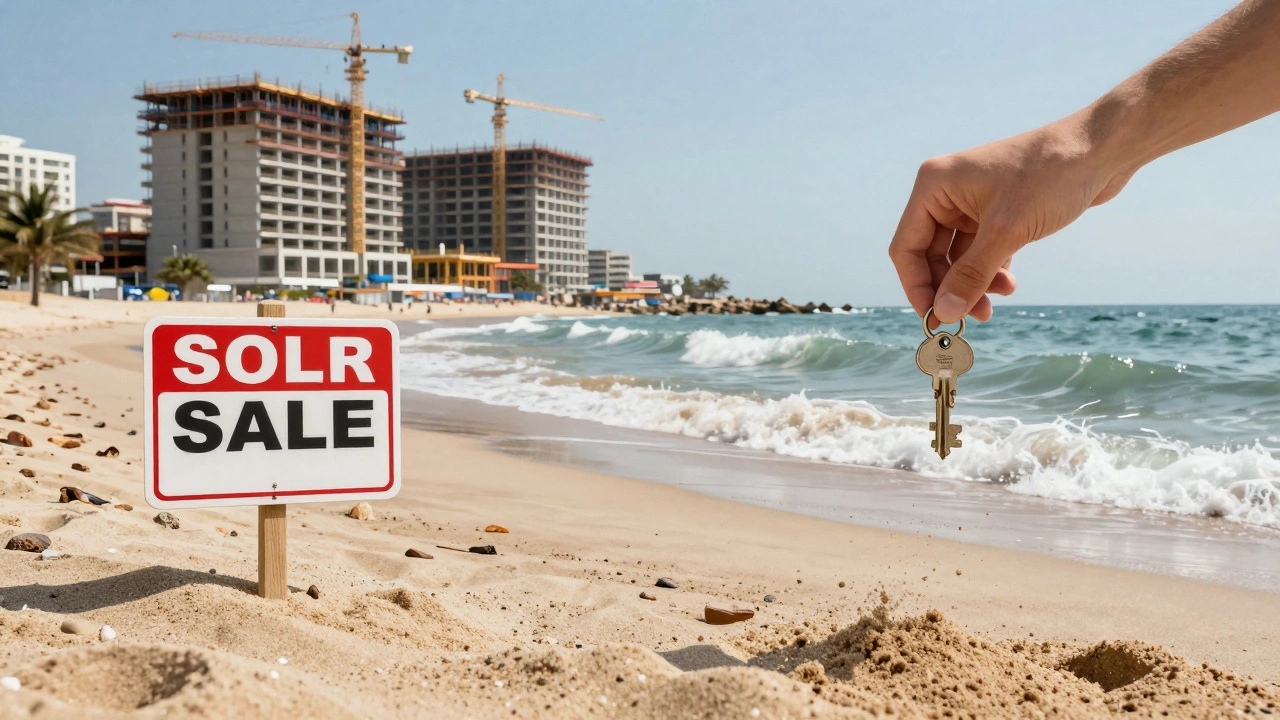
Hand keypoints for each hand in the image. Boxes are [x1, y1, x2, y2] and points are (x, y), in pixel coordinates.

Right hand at [889, 117, 1134, 324]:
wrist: (1102, 149)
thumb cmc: (1051, 176)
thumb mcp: (1006, 232)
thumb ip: (970, 275)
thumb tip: (943, 313)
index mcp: (934, 186)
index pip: (907, 248)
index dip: (917, 287)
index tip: (935, 319)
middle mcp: (946, 192)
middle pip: (931, 256)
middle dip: (951, 288)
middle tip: (971, 318)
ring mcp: (971, 202)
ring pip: (958, 257)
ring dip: (974, 283)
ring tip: (1000, 299)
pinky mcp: (996, 211)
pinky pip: (980, 251)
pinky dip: (991, 270)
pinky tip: (1009, 284)